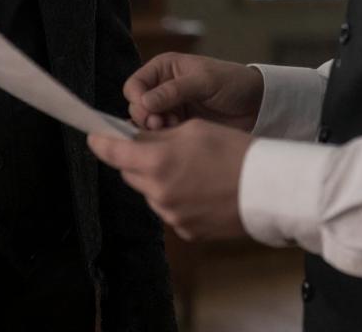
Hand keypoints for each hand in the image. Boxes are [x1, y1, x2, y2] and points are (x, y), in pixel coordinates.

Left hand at [88, 120, 251, 240]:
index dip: (101, 142)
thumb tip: (138, 140)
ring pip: (151, 192)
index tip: (93, 136)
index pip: (115, 152)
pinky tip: (200, 186)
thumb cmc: (234, 150)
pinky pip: (170, 209)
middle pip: (131, 173)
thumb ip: (159, 136)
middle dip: (137, 158)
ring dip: (158, 178)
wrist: (268, 188)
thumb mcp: (193, 130)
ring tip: (189, 167)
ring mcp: (172, 216)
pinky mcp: (186, 231)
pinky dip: (176, 196)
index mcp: (158, 162)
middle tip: (155, 145)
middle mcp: (159, 193)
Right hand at [124, 53, 264, 131]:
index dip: (138, 100)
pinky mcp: (179, 127)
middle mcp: (162, 87)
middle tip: (163, 124)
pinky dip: (166, 138)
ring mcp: (170, 109)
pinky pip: (162, 136)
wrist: (256, 104)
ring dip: (156, 130)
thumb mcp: (204, 81)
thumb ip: (174, 90)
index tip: (150, 112)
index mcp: (164, 68)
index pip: (135, 85)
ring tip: (174, 129)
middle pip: (137, 107)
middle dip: (147, 118)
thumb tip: (144, 102)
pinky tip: (179, 137)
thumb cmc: (232, 82)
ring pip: (147, 124)